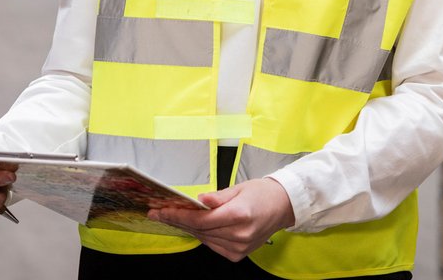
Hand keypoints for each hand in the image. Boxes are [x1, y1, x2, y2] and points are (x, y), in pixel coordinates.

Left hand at [148, 177, 294, 260]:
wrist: (283, 206)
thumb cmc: (262, 192)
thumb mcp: (239, 187)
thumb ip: (217, 197)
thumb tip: (199, 201)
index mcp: (239, 215)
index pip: (202, 219)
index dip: (180, 215)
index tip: (162, 210)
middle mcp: (239, 235)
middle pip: (200, 230)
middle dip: (178, 221)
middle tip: (159, 212)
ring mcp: (239, 247)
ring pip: (205, 239)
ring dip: (187, 228)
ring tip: (171, 217)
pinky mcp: (238, 254)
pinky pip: (213, 245)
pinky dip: (202, 235)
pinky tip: (192, 226)